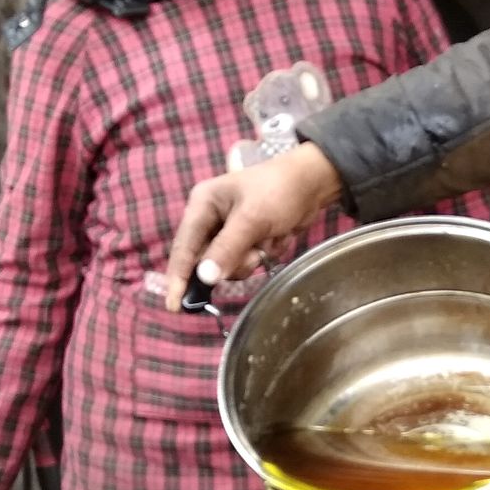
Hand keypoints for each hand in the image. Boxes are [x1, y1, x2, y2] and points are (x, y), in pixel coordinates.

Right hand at [162, 139, 343, 310]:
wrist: (314, 183)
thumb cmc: (279, 191)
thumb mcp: (252, 219)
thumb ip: (227, 249)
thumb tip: (204, 278)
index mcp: (202, 204)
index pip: (184, 246)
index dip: (178, 277)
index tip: (175, 305)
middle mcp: (209, 218)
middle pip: (204, 260)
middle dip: (229, 263)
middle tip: (253, 256)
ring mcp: (227, 231)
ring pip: (225, 265)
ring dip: (248, 261)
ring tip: (267, 242)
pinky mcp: (244, 240)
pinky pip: (243, 262)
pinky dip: (260, 256)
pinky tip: (274, 238)